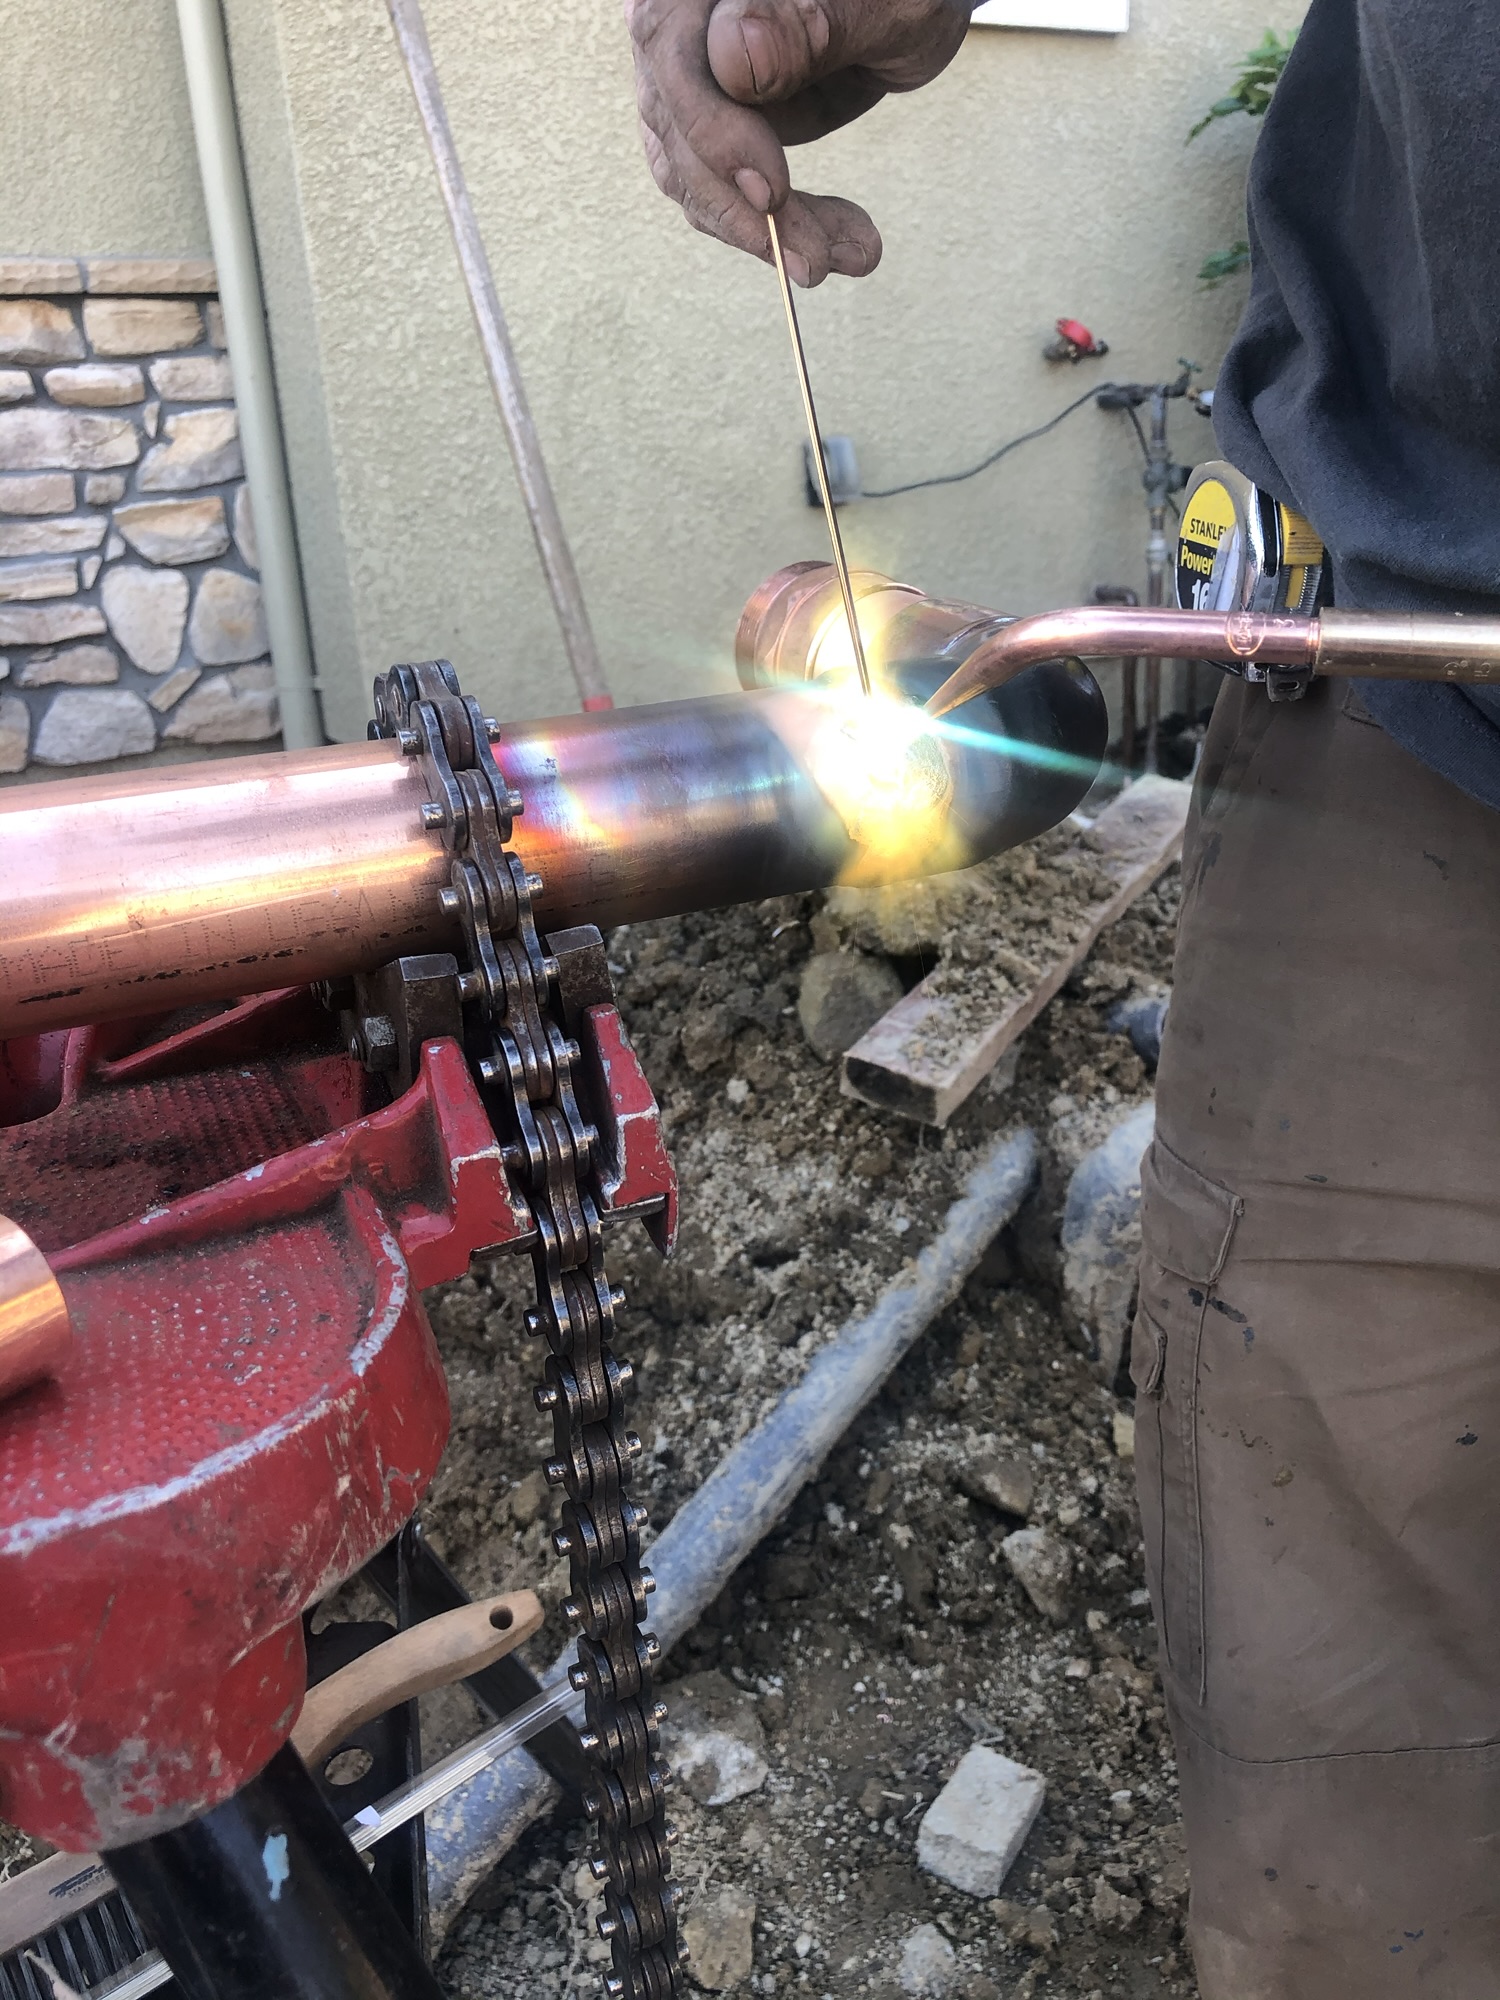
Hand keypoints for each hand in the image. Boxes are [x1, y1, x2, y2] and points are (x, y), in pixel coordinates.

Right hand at [624, 0, 972, 283]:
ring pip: (695, 178)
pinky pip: (724, 192)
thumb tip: (731, 57)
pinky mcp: (715, 128)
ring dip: (768, 235)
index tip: (770, 193)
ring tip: (846, 256)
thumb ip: (804, 21)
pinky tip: (840, 245)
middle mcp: (677, 26)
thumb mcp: (876, 0)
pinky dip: (778, 231)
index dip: (715, 136)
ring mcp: (690, 83)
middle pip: (678, 133)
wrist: (907, 7)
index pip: (675, 60)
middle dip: (746, 212)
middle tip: (816, 262)